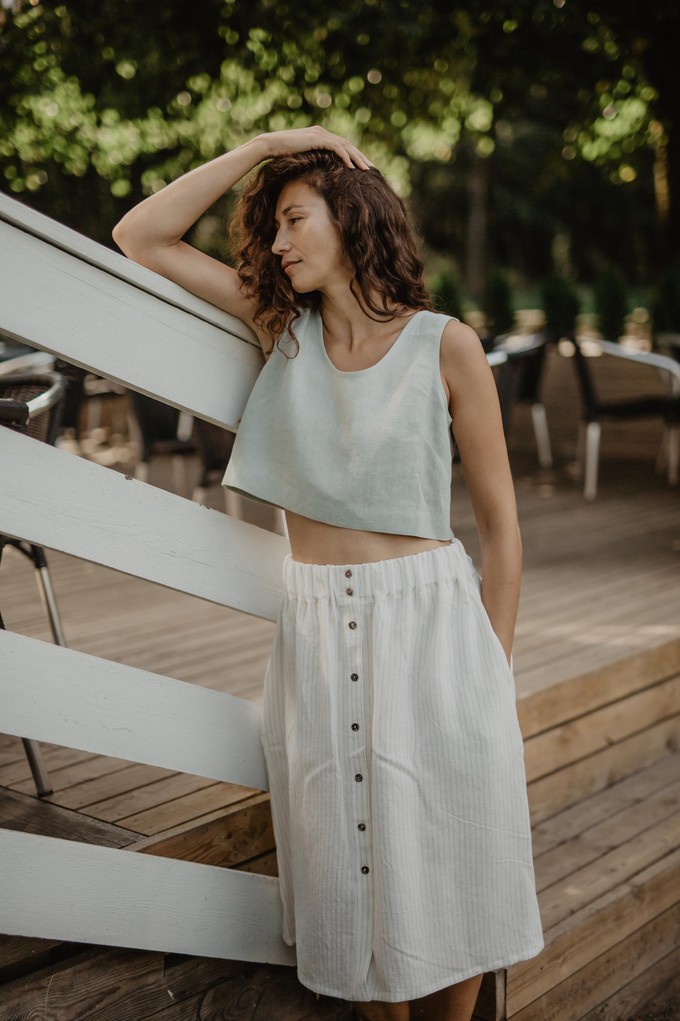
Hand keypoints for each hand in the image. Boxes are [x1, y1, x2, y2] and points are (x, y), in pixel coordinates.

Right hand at [257, 126, 373, 169]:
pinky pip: (336, 148)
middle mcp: (322, 133)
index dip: (354, 156)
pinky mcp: (317, 139)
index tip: (362, 167)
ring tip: (366, 169)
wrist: (270, 146)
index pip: (342, 145)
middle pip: (347, 145)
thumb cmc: (281, 154)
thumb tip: (317, 172)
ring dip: (357, 158)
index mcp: (320, 136)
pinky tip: (352, 167)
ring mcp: (320, 134)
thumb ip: (311, 160)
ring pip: (345, 146)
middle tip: (371, 168)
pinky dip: (345, 157)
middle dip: (360, 156)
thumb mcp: (300, 158)